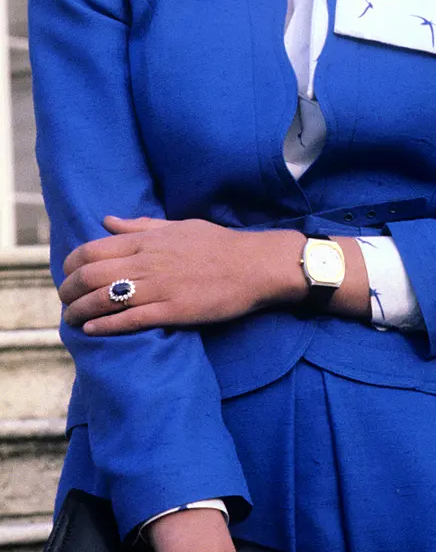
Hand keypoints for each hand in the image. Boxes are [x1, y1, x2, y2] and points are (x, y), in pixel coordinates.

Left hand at [59, 217, 308, 333]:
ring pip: (104, 299)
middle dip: (69, 289)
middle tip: (64, 299)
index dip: (72, 264)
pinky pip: (129, 320)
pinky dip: (105, 326)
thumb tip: (106, 220)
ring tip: (70, 319)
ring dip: (80, 311)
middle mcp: (148, 262)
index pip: (93, 249)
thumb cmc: (218, 244)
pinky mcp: (172, 311)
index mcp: (148, 240)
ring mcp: (160, 287)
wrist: (255, 265)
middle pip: (91, 275)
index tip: (68, 274)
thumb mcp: (179, 226)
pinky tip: (91, 330)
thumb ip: (140, 226)